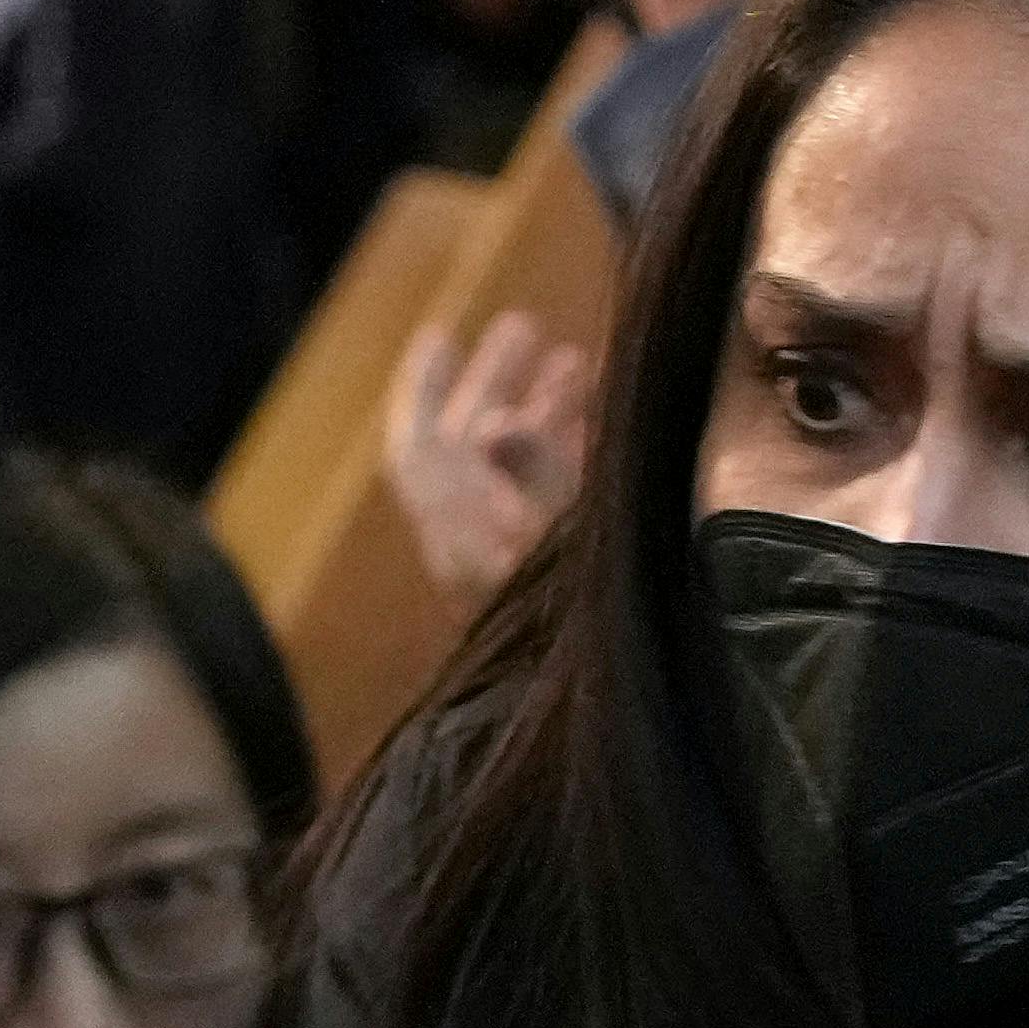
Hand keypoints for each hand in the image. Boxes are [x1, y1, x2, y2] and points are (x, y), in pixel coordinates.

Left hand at [381, 298, 587, 601]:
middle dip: (494, 385)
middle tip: (524, 327)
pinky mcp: (558, 568)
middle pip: (473, 446)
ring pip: (519, 472)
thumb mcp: (555, 542)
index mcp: (461, 529)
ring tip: (575, 361)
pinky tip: (604, 424)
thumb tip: (497, 425)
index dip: (425, 390)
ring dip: (542, 414)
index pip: (424, 449)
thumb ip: (532, 479)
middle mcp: (482, 538)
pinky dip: (574, 454)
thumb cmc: (574, 613)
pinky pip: (557, 498)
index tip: (440, 336)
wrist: (590, 700)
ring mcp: (519, 554)